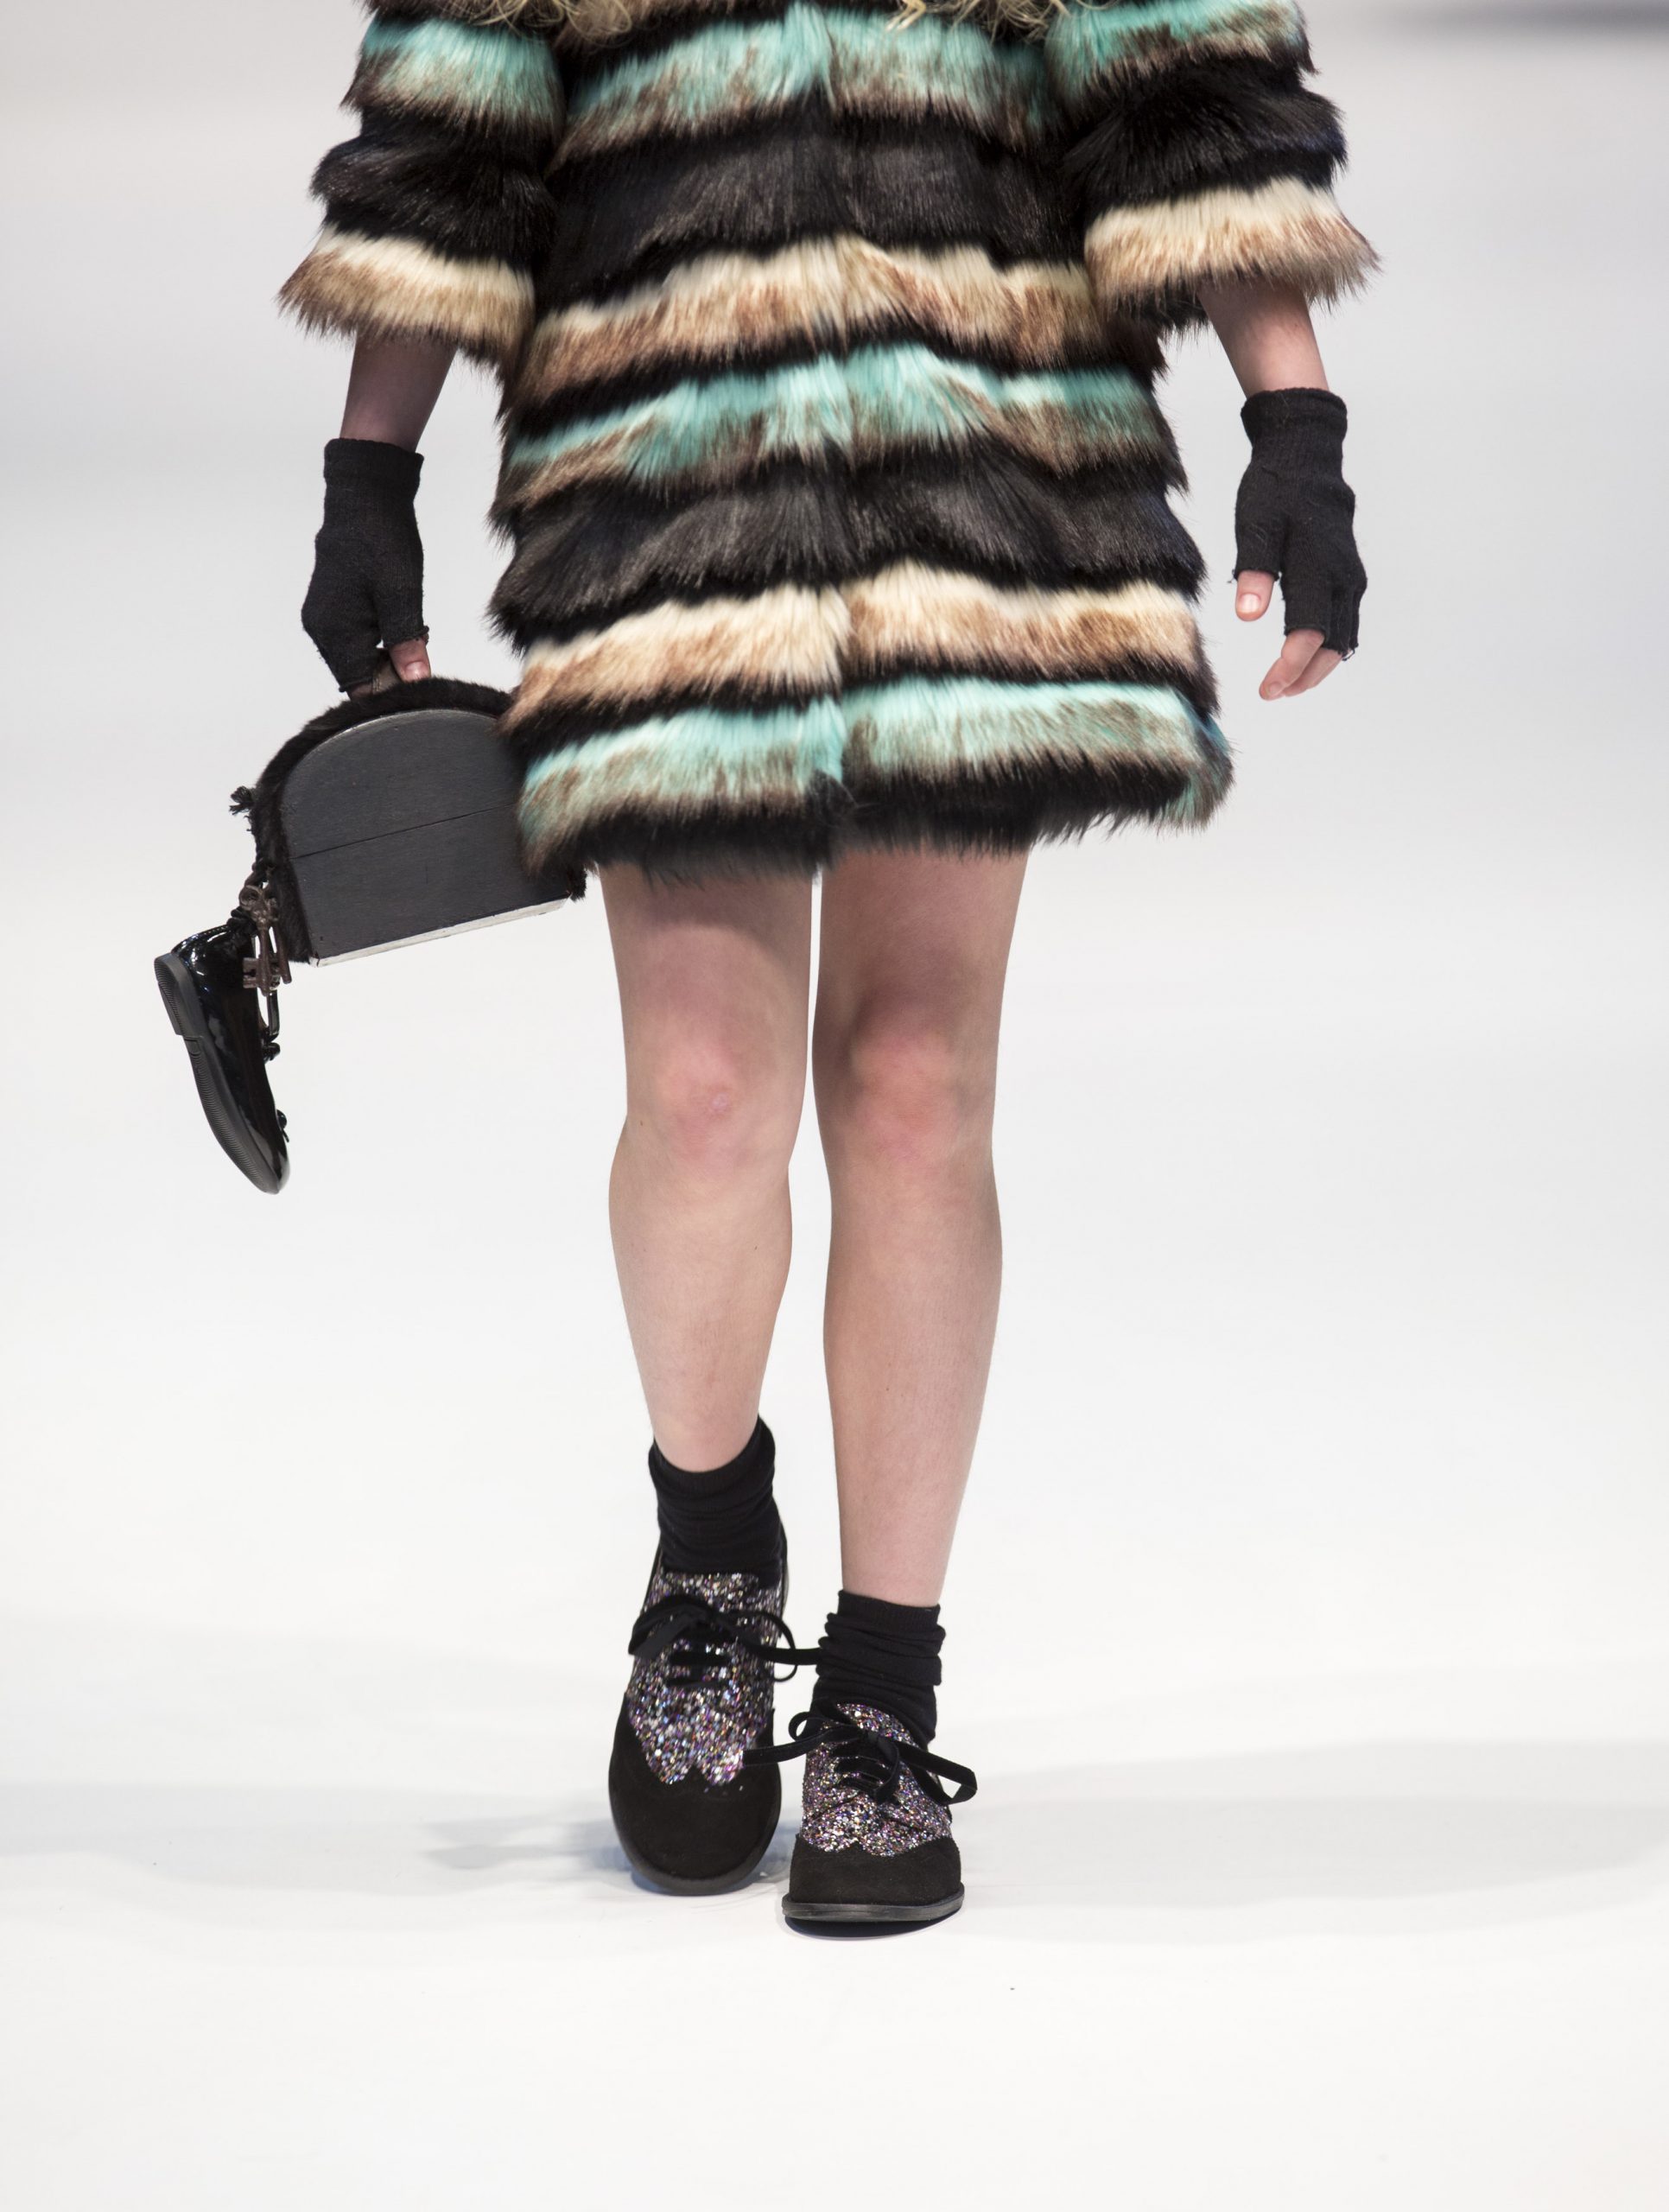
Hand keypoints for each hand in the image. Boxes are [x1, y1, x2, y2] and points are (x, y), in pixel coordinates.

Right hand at [301, 438, 432, 692]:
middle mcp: (322, 631)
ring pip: (360, 659)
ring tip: (411, 626)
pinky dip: (381, 638)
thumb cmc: (381, 541)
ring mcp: (324, 620)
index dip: (391, 692)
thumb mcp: (402, 594)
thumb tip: (415, 681)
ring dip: (389, 654)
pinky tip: (397, 618)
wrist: (365, 498)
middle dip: (393, 671)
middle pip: (359, 677)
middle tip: (420, 643)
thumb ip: (406, 640)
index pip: (361, 689)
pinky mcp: (332, 609)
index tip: (419, 679)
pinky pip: (357, 640)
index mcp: (334, 631)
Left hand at [1232, 387, 1364, 701]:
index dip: (1290, 666)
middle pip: (1334, 644)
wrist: (1307, 458)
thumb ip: (1253, 569)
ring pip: (1345, 638)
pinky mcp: (1349, 577)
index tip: (1267, 689)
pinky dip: (1329, 648)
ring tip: (1286, 685)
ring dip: (1318, 667)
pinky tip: (1305, 660)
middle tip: (1272, 693)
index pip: (1309, 631)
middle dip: (1305, 675)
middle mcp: (1343, 576)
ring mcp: (1351, 578)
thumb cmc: (1275, 491)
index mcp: (1318, 565)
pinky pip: (1346, 623)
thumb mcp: (1255, 524)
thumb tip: (1247, 617)